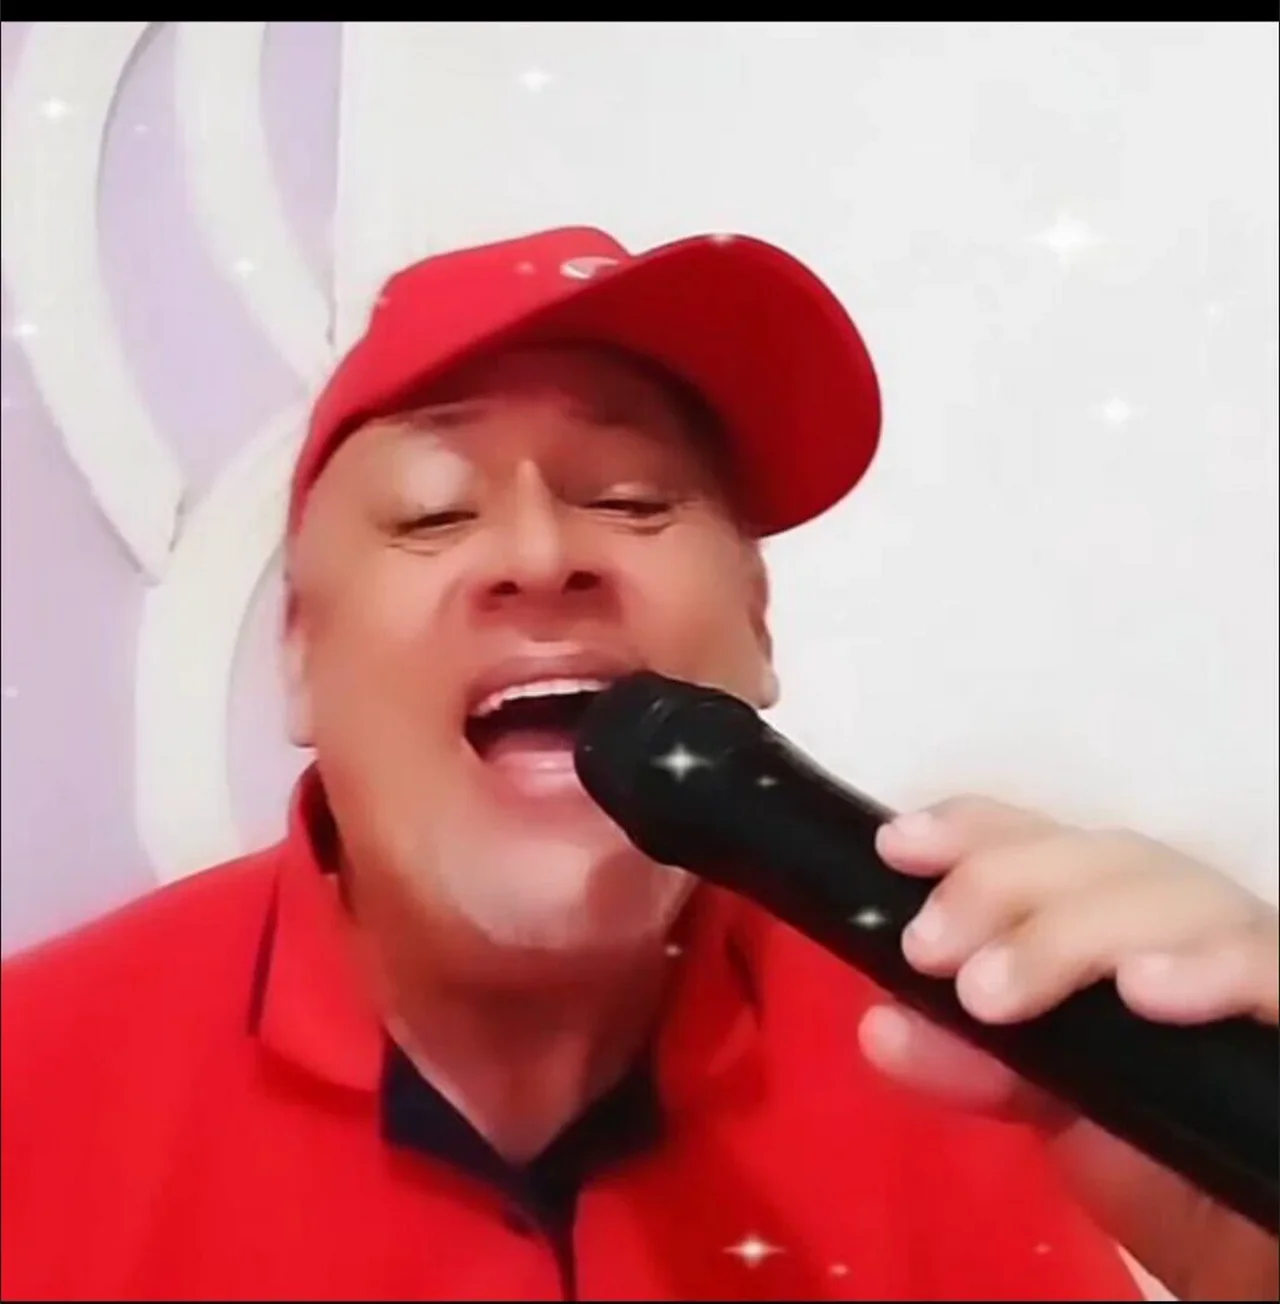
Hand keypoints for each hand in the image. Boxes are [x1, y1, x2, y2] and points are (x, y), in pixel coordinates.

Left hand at [857, 796, 1277, 1301]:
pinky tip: (1147, 989)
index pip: (1050, 845)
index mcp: (1121, 930)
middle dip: (1003, 885)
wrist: (1267, 1262)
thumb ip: (983, 1068)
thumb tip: (883, 1028)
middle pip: (1107, 858)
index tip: (896, 846)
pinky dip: (1214, 967)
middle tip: (927, 950)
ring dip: (1073, 933)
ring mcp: (1256, 961)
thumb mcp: (1061, 1117)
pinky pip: (1277, 967)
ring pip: (1184, 896)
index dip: (976, 830)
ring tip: (991, 993)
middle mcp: (1193, 929)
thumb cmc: (1172, 1177)